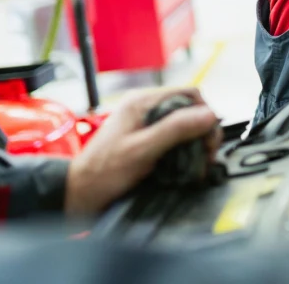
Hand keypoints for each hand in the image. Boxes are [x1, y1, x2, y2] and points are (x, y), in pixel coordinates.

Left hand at [64, 87, 220, 215]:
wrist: (79, 195)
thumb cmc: (102, 173)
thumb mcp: (141, 151)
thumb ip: (174, 130)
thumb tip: (208, 115)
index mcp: (142, 102)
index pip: (189, 94)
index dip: (205, 114)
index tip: (209, 138)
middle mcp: (145, 107)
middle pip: (189, 109)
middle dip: (203, 131)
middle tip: (207, 155)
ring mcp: (145, 123)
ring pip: (184, 124)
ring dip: (195, 142)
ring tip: (199, 163)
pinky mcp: (146, 139)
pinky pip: (174, 137)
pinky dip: (184, 150)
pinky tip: (186, 165)